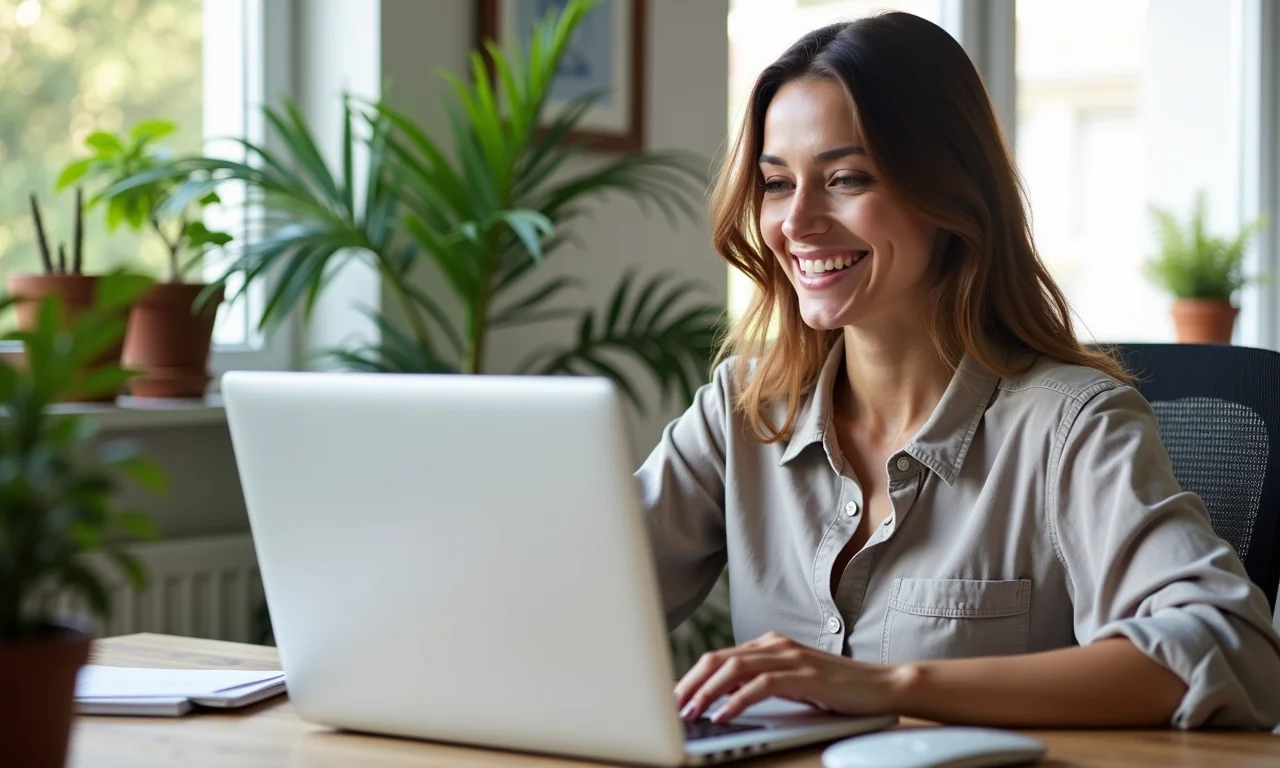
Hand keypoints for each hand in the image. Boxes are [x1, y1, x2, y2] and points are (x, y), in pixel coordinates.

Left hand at [673, 631, 904, 722]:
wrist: (881, 686)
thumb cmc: (837, 689)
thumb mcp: (791, 682)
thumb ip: (760, 682)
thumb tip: (720, 697)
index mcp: (770, 644)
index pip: (720, 657)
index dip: (692, 676)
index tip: (674, 696)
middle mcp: (776, 645)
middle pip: (719, 659)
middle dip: (690, 682)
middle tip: (672, 705)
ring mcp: (790, 658)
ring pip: (734, 669)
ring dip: (706, 692)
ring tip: (690, 712)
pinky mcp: (803, 675)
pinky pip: (759, 686)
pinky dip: (736, 701)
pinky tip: (723, 716)